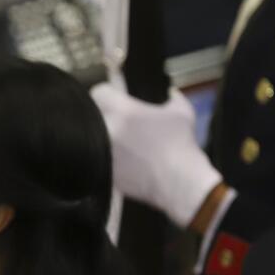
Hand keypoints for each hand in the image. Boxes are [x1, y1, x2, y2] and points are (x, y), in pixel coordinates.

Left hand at [90, 82, 222, 229]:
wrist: (179, 182)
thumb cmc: (181, 146)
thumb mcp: (182, 114)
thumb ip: (172, 97)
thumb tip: (170, 92)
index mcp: (123, 111)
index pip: (99, 92)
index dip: (106, 94)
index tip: (114, 99)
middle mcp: (107, 129)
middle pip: (92, 114)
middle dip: (102, 114)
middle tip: (116, 119)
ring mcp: (102, 152)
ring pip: (92, 136)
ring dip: (102, 135)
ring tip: (119, 139)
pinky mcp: (102, 171)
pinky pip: (96, 157)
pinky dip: (105, 155)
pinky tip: (121, 158)